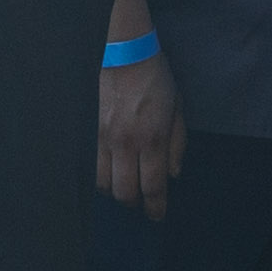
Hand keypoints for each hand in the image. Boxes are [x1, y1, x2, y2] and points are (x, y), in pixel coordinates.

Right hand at [97, 49, 179, 216]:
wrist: (125, 54)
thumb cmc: (157, 80)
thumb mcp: (178, 110)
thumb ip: (177, 145)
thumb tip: (173, 174)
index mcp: (153, 139)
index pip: (153, 186)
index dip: (156, 207)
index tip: (157, 216)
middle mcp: (127, 143)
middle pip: (125, 191)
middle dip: (135, 204)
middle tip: (142, 203)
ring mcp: (105, 138)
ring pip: (104, 183)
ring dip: (116, 191)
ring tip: (126, 187)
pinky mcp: (92, 131)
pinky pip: (93, 165)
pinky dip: (102, 177)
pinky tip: (112, 173)